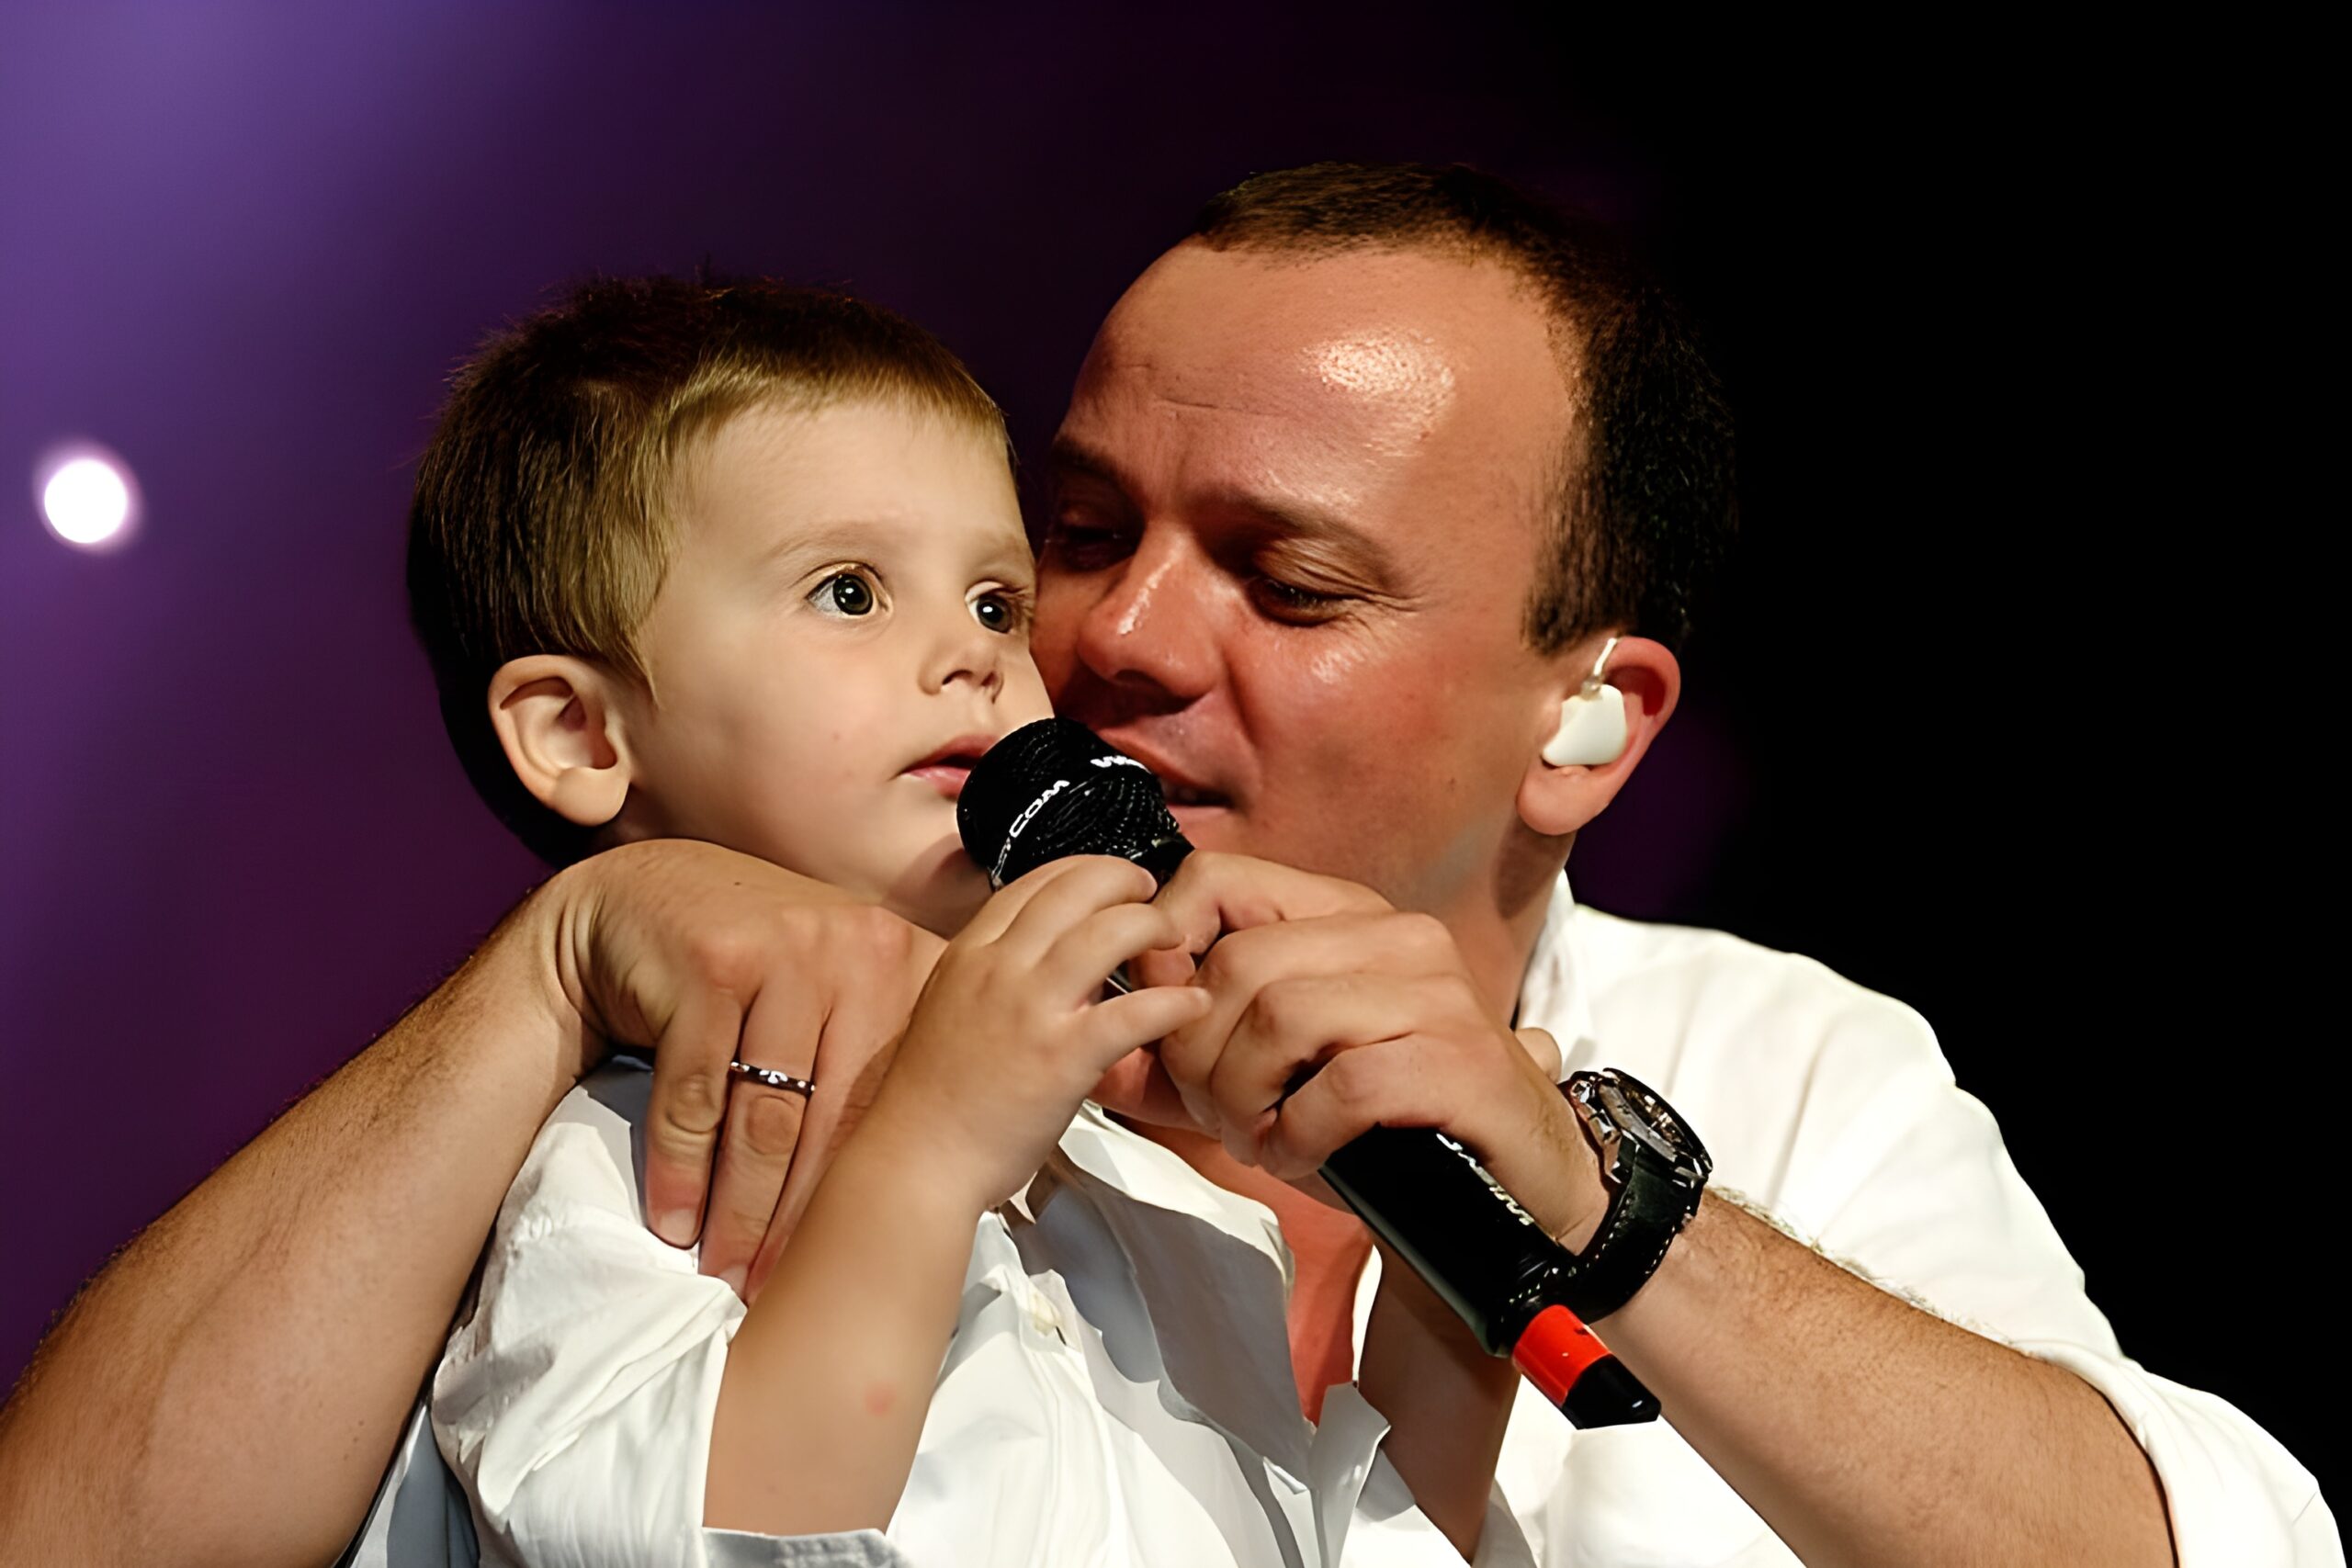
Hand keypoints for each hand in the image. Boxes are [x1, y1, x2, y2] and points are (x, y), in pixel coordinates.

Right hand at [538, 838, 942, 1297]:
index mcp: (906, 962)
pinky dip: (682, 1172)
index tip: (870, 1261)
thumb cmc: (755, 966)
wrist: (643, 896)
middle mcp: (857, 950)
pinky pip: (697, 1097)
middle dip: (810, 1220)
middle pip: (840, 1120)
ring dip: (743, 1212)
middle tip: (790, 1293)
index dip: (887, 1189)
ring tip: (733, 1277)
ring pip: (768, 1118)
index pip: (906, 1098)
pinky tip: (676, 1227)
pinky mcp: (711, 969)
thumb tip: (960, 1164)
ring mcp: (785, 954)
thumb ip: (893, 1051)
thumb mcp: (840, 986)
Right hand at [860, 856, 1212, 1212]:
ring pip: (1110, 931)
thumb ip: (995, 976)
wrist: (918, 1160)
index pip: (1036, 880)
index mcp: (970, 954)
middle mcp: (999, 968)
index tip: (1111, 878)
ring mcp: (1031, 1009)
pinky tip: (1192, 1004)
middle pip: (1077, 888)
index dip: (1085, 868)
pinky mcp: (1063, 1057)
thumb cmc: (935, 1100)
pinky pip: (1133, 1012)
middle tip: (1152, 894)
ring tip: (1175, 939)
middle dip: (1126, 879)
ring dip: (1154, 924)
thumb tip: (1044, 958)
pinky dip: (1173, 1002)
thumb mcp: (950, 1008)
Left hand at [1137, 852, 1601, 1244]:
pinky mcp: (1458, 1058)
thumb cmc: (1383, 1129)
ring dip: (1246, 1100)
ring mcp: (1435, 992)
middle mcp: (1395, 937)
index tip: (1164, 1025)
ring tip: (1261, 1137)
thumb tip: (1099, 1053)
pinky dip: (1299, 1135)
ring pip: (1280, 1017)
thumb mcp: (1270, 1084)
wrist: (1507, 1192)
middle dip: (1200, 1057)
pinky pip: (1340, 1086)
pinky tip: (1302, 1156)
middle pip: (1236, 965)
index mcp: (1345, 917)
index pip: (1217, 880)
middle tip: (1221, 1114)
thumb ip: (1183, 1066)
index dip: (1165, 951)